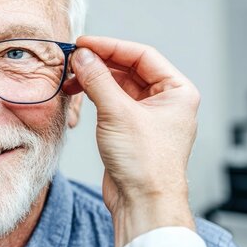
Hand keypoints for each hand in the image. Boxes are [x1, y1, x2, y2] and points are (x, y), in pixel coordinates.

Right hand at [63, 36, 199, 246]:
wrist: (143, 203)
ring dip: (93, 80)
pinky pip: (111, 102)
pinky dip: (94, 95)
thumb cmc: (145, 163)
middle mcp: (165, 100)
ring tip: (69, 79)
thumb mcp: (118, 113)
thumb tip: (82, 56)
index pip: (141, 55)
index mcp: (176, 91)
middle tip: (73, 59)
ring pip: (117, 85)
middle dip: (99, 63)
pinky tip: (77, 93)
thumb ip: (98, 80)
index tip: (84, 43)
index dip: (111, 46)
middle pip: (128, 69)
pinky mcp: (130, 128)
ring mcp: (147, 115)